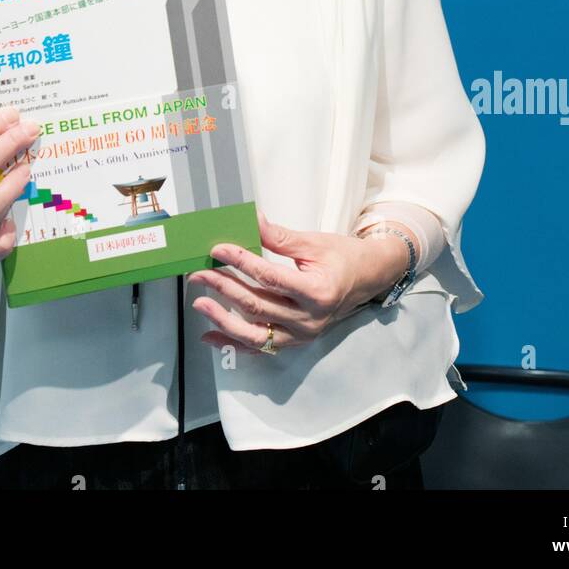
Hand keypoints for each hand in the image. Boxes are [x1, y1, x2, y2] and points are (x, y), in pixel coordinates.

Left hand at [186, 210, 410, 352]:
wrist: (368, 279)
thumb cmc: (343, 258)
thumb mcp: (313, 243)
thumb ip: (278, 236)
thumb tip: (249, 219)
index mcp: (317, 292)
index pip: (270, 278)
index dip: (241, 262)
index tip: (218, 250)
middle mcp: (309, 320)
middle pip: (258, 306)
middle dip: (225, 288)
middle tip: (200, 273)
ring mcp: (302, 335)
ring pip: (256, 334)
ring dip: (224, 320)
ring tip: (200, 303)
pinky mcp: (295, 341)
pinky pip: (261, 348)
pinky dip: (234, 344)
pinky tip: (211, 336)